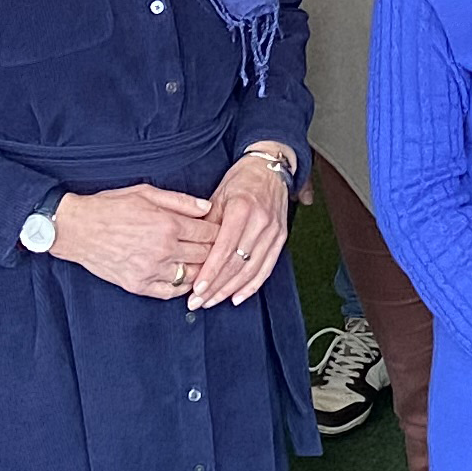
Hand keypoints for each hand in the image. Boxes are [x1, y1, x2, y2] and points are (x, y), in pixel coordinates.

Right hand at [49, 184, 218, 299]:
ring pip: (192, 275)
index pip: (208, 232)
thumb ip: (180, 201)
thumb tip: (207, 208)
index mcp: (167, 224)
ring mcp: (150, 270)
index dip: (219, 231)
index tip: (222, 231)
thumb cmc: (110, 206)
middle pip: (204, 254)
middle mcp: (163, 249)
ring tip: (204, 263)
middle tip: (218, 248)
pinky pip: (170, 292)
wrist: (78, 229)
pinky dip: (182, 287)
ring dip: (201, 269)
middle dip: (215, 250)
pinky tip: (185, 279)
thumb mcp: (146, 192)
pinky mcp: (138, 285)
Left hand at [183, 154, 295, 310]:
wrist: (269, 169)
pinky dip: (252, 286)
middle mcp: (261, 221)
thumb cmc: (240, 180)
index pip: (225, 248)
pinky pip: (267, 268)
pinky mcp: (281, 238)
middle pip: (237, 264)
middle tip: (198, 301)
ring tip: (212, 301)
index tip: (196, 288)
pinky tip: (237, 297)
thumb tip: (190, 251)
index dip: (210, 272)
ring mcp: (274, 231)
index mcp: (243, 208)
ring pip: (251, 270)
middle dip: (216, 287)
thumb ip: (206, 224)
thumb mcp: (217, 195)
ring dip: (230, 290)